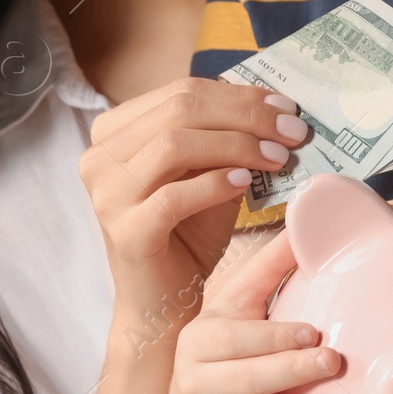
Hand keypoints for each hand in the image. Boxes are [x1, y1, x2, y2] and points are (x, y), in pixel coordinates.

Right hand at [78, 77, 307, 310]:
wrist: (164, 300)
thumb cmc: (188, 233)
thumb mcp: (207, 174)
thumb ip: (225, 139)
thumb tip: (276, 111)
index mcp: (115, 132)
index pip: (182, 93)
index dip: (240, 96)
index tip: (287, 109)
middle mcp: (100, 157)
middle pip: (180, 110)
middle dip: (246, 116)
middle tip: (293, 132)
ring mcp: (107, 195)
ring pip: (174, 145)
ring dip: (236, 146)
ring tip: (277, 158)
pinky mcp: (125, 232)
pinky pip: (172, 196)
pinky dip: (213, 184)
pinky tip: (244, 184)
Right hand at [169, 231, 343, 393]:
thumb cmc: (227, 338)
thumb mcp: (237, 298)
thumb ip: (271, 262)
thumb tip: (310, 204)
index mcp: (206, 338)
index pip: (241, 338)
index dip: (276, 336)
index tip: (315, 333)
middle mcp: (203, 382)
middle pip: (248, 381)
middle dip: (290, 373)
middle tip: (333, 366)